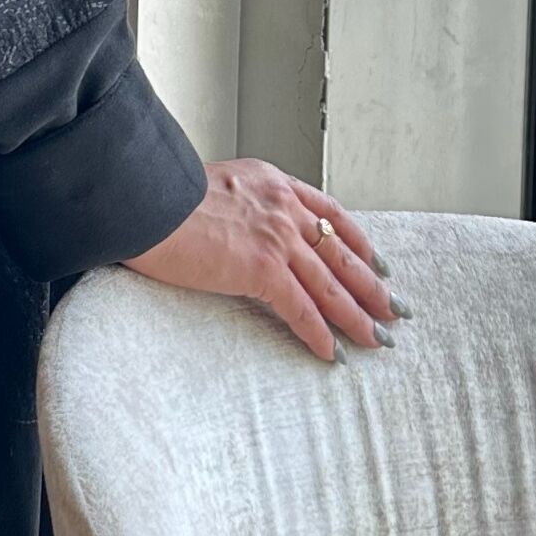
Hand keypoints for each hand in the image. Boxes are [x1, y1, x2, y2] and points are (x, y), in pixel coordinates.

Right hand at [122, 160, 406, 362]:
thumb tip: (224, 222)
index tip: (376, 261)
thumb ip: (230, 203)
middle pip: (342, 252)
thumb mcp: (206, 185)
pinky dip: (319, 333)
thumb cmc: (156, 194)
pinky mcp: (261, 269)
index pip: (331, 213)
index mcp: (271, 182)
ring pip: (330, 285)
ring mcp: (276, 238)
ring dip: (358, 316)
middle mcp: (283, 207)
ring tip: (379, 340)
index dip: (358, 242)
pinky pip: (300, 308)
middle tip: (394, 309)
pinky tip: (333, 353)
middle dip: (371, 285)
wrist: (141, 197)